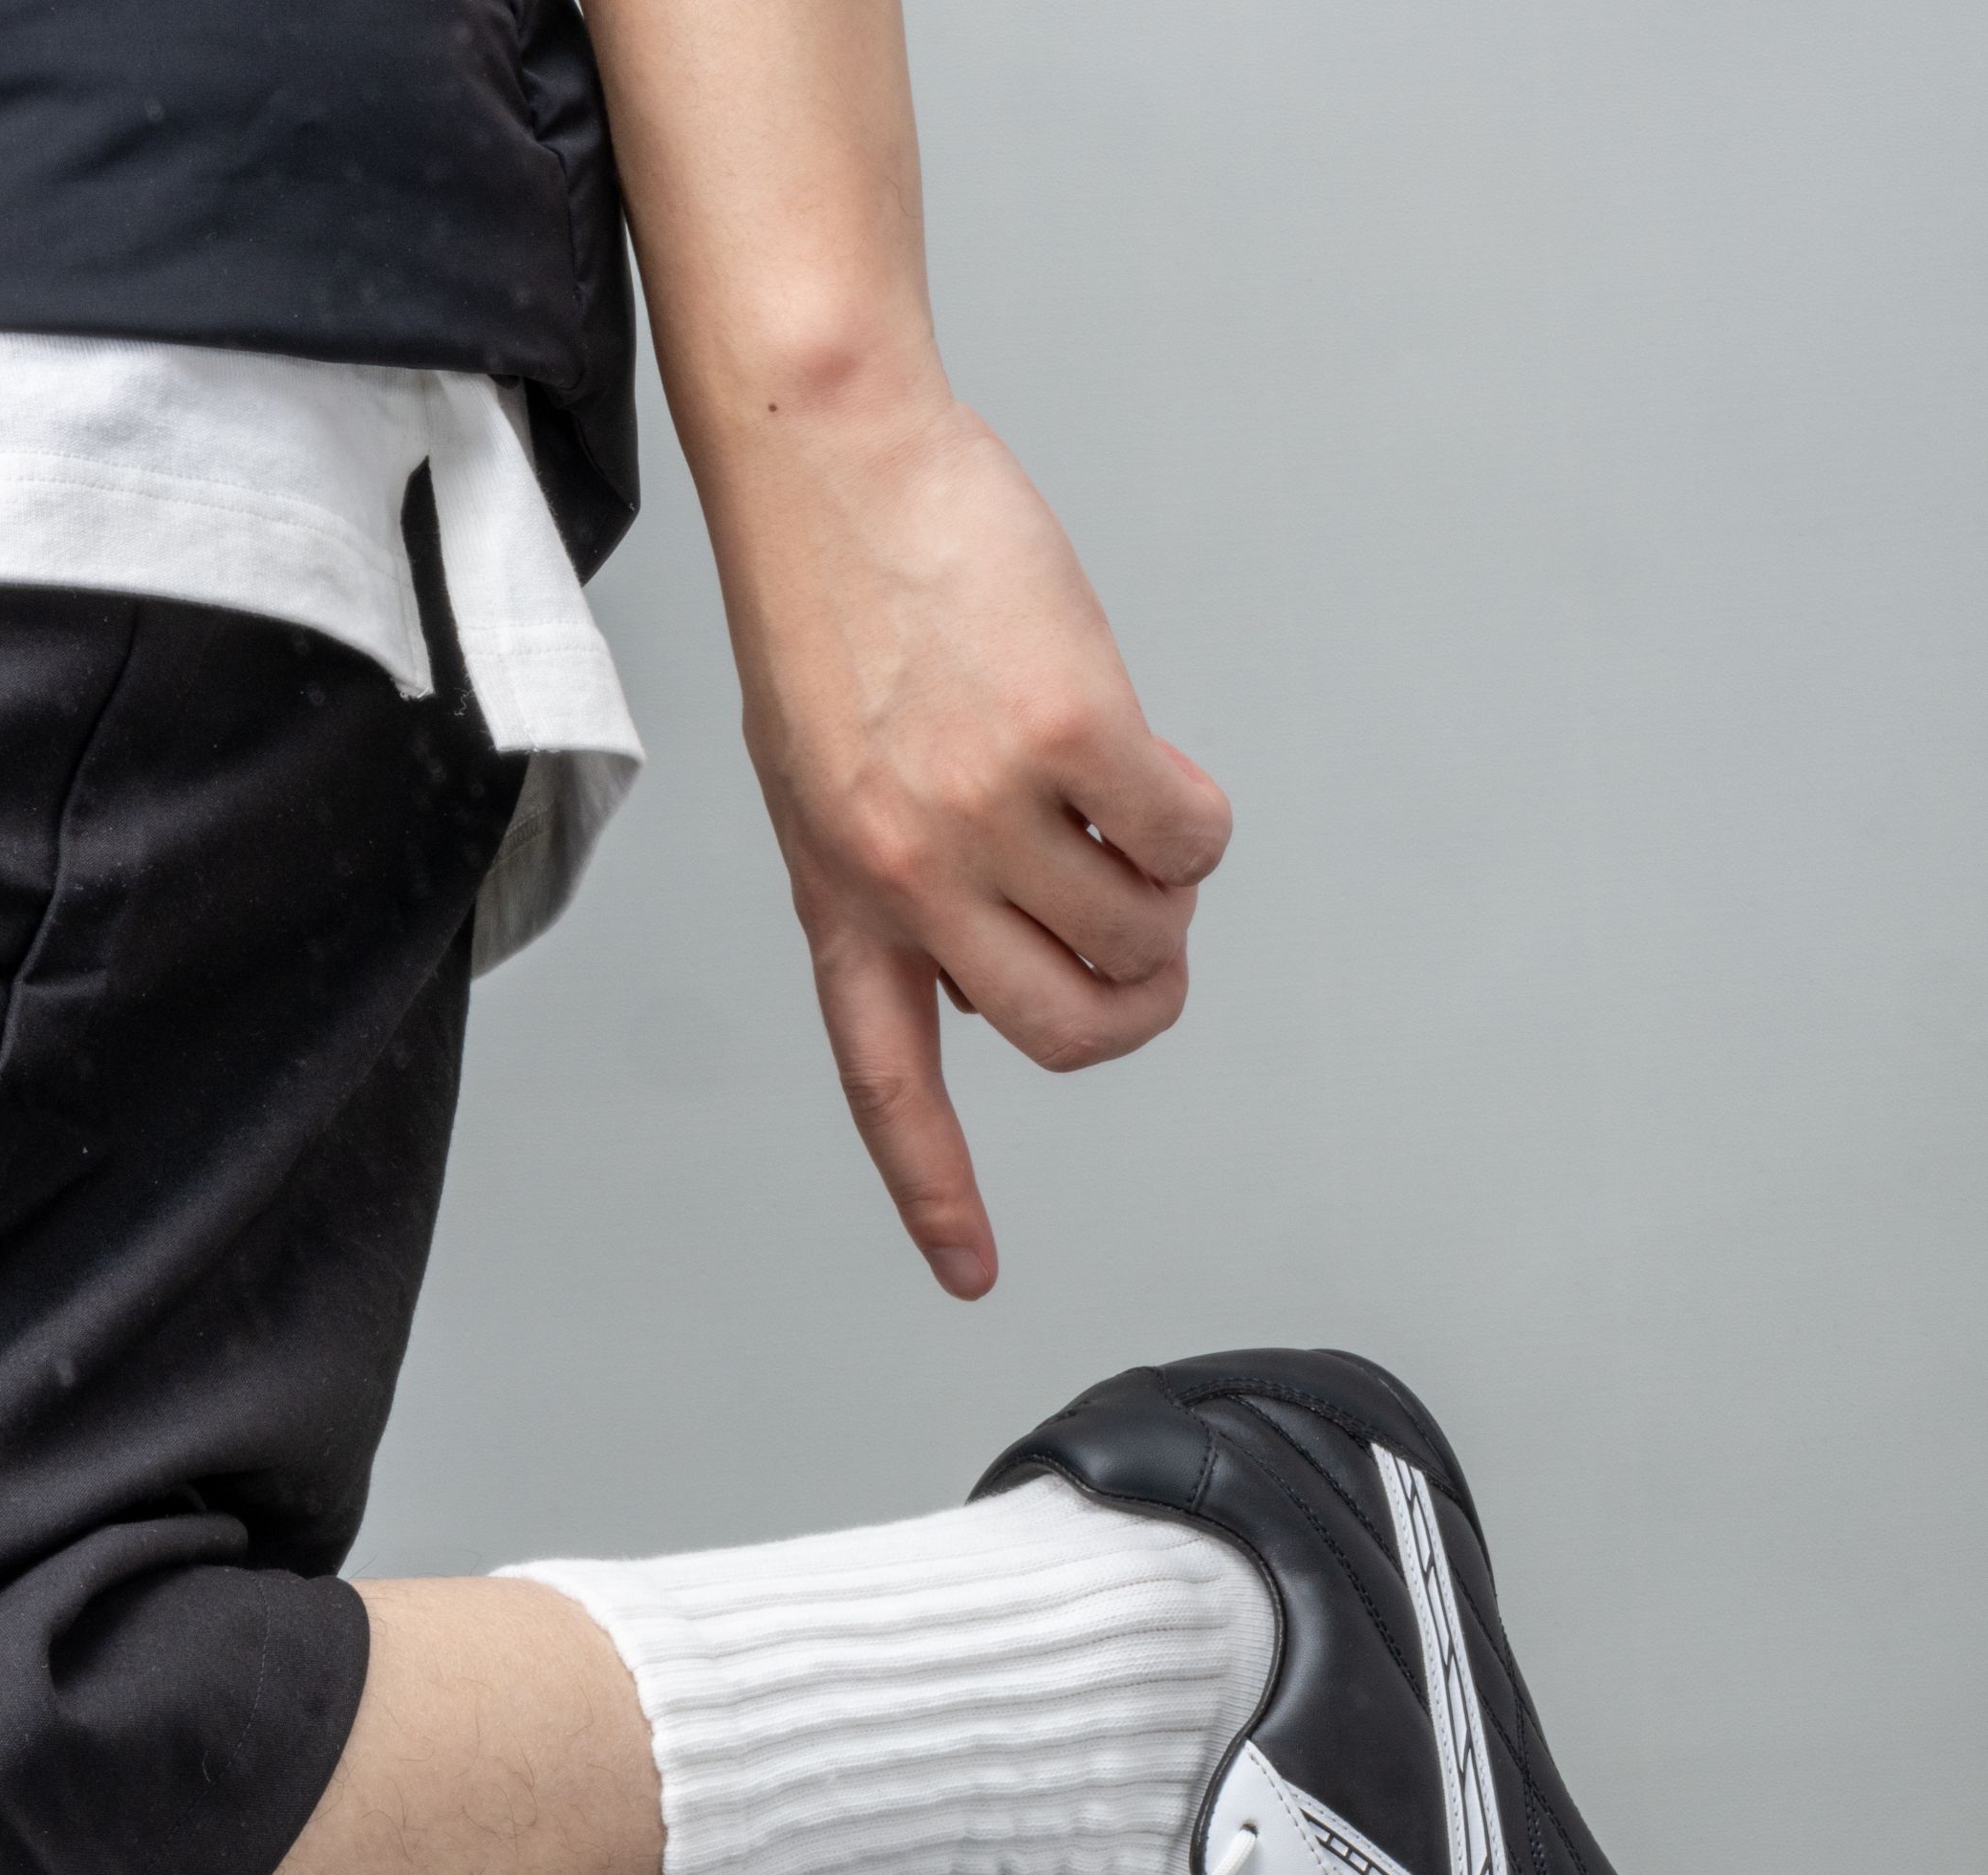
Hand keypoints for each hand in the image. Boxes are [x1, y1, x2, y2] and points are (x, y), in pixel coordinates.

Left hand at [720, 393, 1231, 1296]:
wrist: (828, 454)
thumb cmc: (832, 604)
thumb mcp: (821, 782)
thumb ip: (895, 891)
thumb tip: (987, 990)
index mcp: (840, 899)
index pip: (887, 1082)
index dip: (935, 1189)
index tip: (971, 1276)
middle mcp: (905, 877)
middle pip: (1065, 1033)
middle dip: (1136, 1006)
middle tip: (1151, 951)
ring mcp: (983, 813)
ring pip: (1142, 935)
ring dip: (1166, 893)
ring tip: (1119, 807)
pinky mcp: (1067, 735)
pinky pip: (1190, 840)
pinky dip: (1196, 818)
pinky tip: (1145, 760)